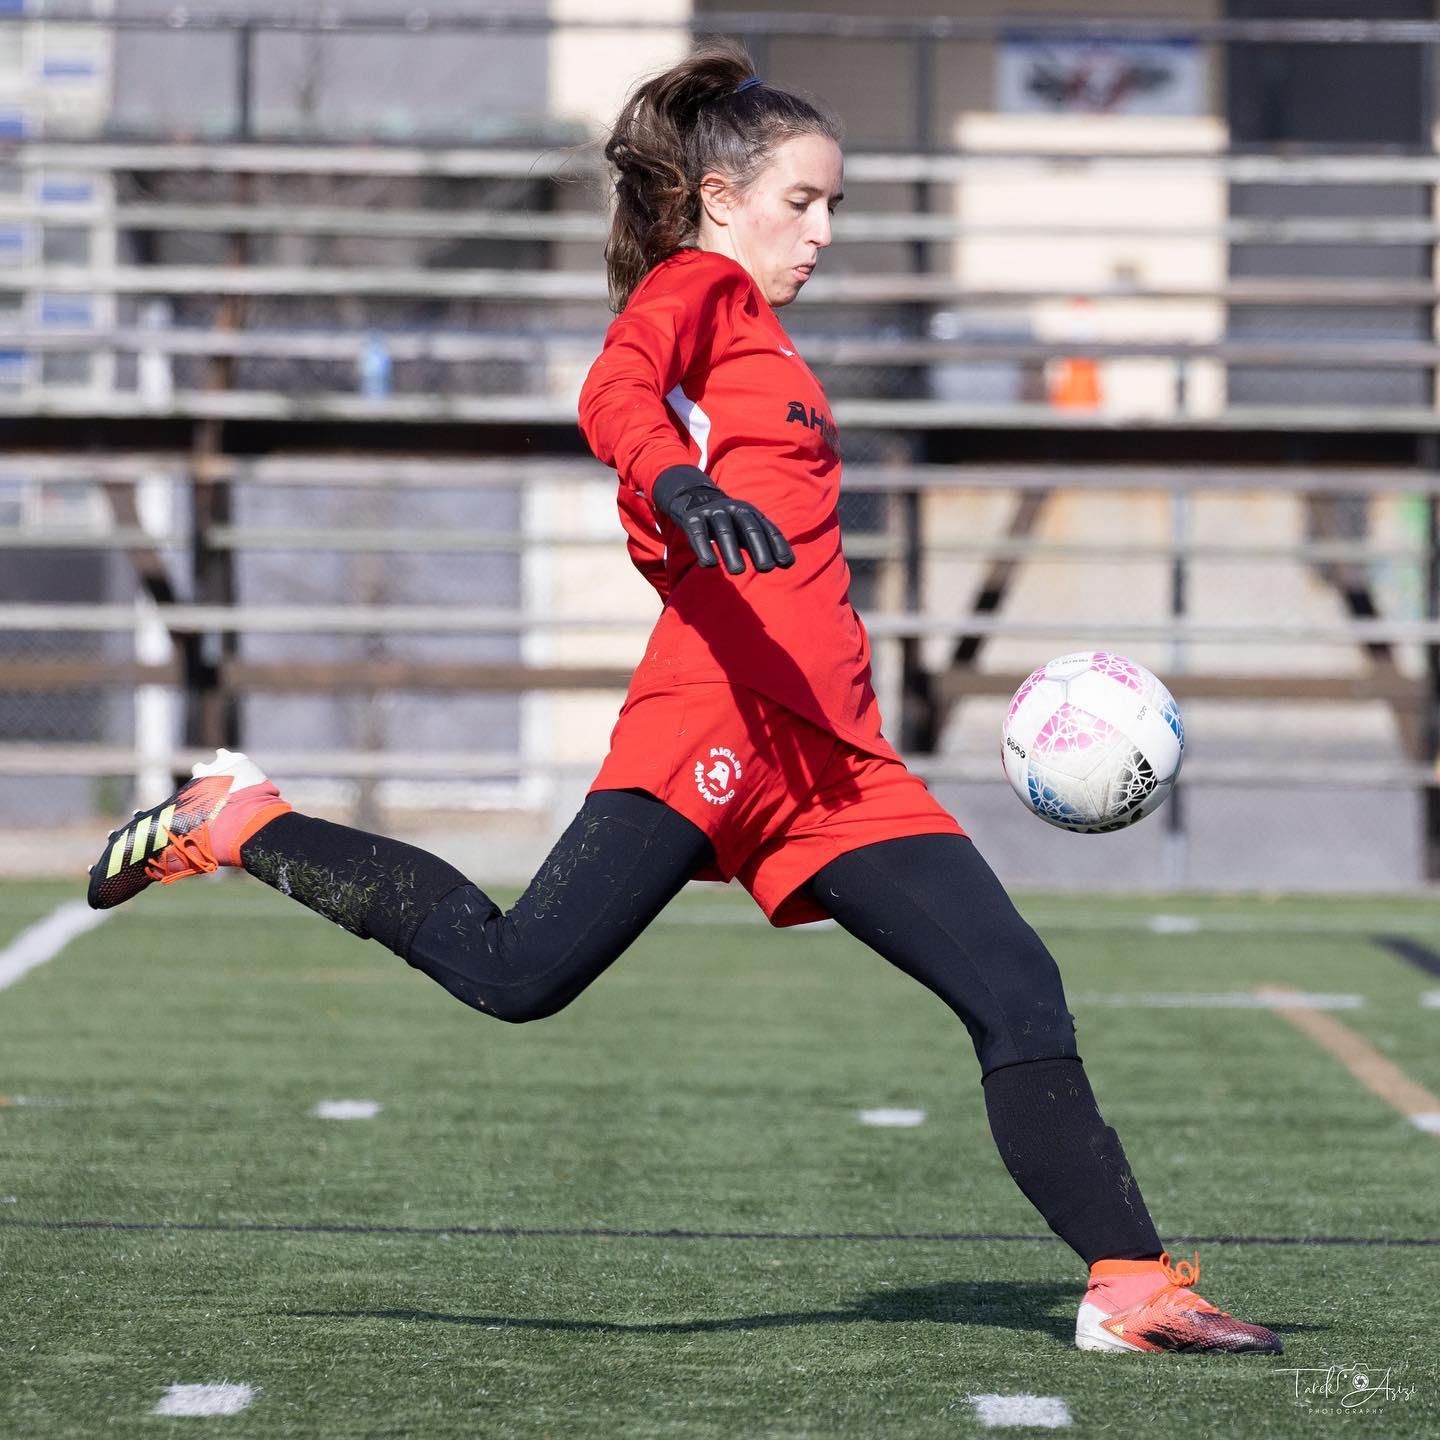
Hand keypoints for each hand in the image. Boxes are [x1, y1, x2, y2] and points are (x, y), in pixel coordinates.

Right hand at [651, 464, 795, 574]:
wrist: (693, 496)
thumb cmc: (727, 521)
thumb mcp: (745, 528)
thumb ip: (764, 544)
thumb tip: (789, 563)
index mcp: (750, 513)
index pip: (767, 529)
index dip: (777, 545)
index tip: (785, 563)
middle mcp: (734, 510)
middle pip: (749, 528)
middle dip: (759, 547)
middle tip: (766, 568)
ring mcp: (713, 513)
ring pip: (725, 531)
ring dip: (732, 551)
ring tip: (738, 572)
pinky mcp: (692, 518)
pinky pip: (698, 533)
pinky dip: (703, 547)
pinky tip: (709, 564)